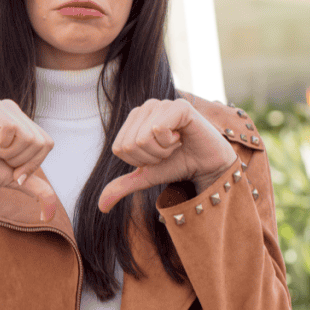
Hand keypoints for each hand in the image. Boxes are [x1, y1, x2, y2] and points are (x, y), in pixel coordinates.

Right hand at [0, 99, 59, 238]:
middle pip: (38, 141)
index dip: (31, 163)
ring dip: (7, 152)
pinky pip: (10, 127)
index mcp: (21, 120)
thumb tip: (52, 210)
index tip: (10, 167)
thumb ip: (35, 186)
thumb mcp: (13, 177)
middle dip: (18, 160)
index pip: (46, 143)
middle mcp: (12, 109)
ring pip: (26, 135)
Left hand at [98, 98, 237, 212]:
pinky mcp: (179, 106)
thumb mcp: (147, 176)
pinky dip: (170, 142)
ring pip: (142, 139)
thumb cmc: (177, 165)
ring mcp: (161, 103)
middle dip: (151, 157)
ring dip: (162, 151)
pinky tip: (182, 137)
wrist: (208, 166)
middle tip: (169, 151)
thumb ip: (123, 185)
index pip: (119, 148)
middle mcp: (145, 107)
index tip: (158, 156)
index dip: (139, 161)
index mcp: (133, 119)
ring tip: (176, 144)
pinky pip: (158, 130)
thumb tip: (101, 206)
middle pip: (129, 145)